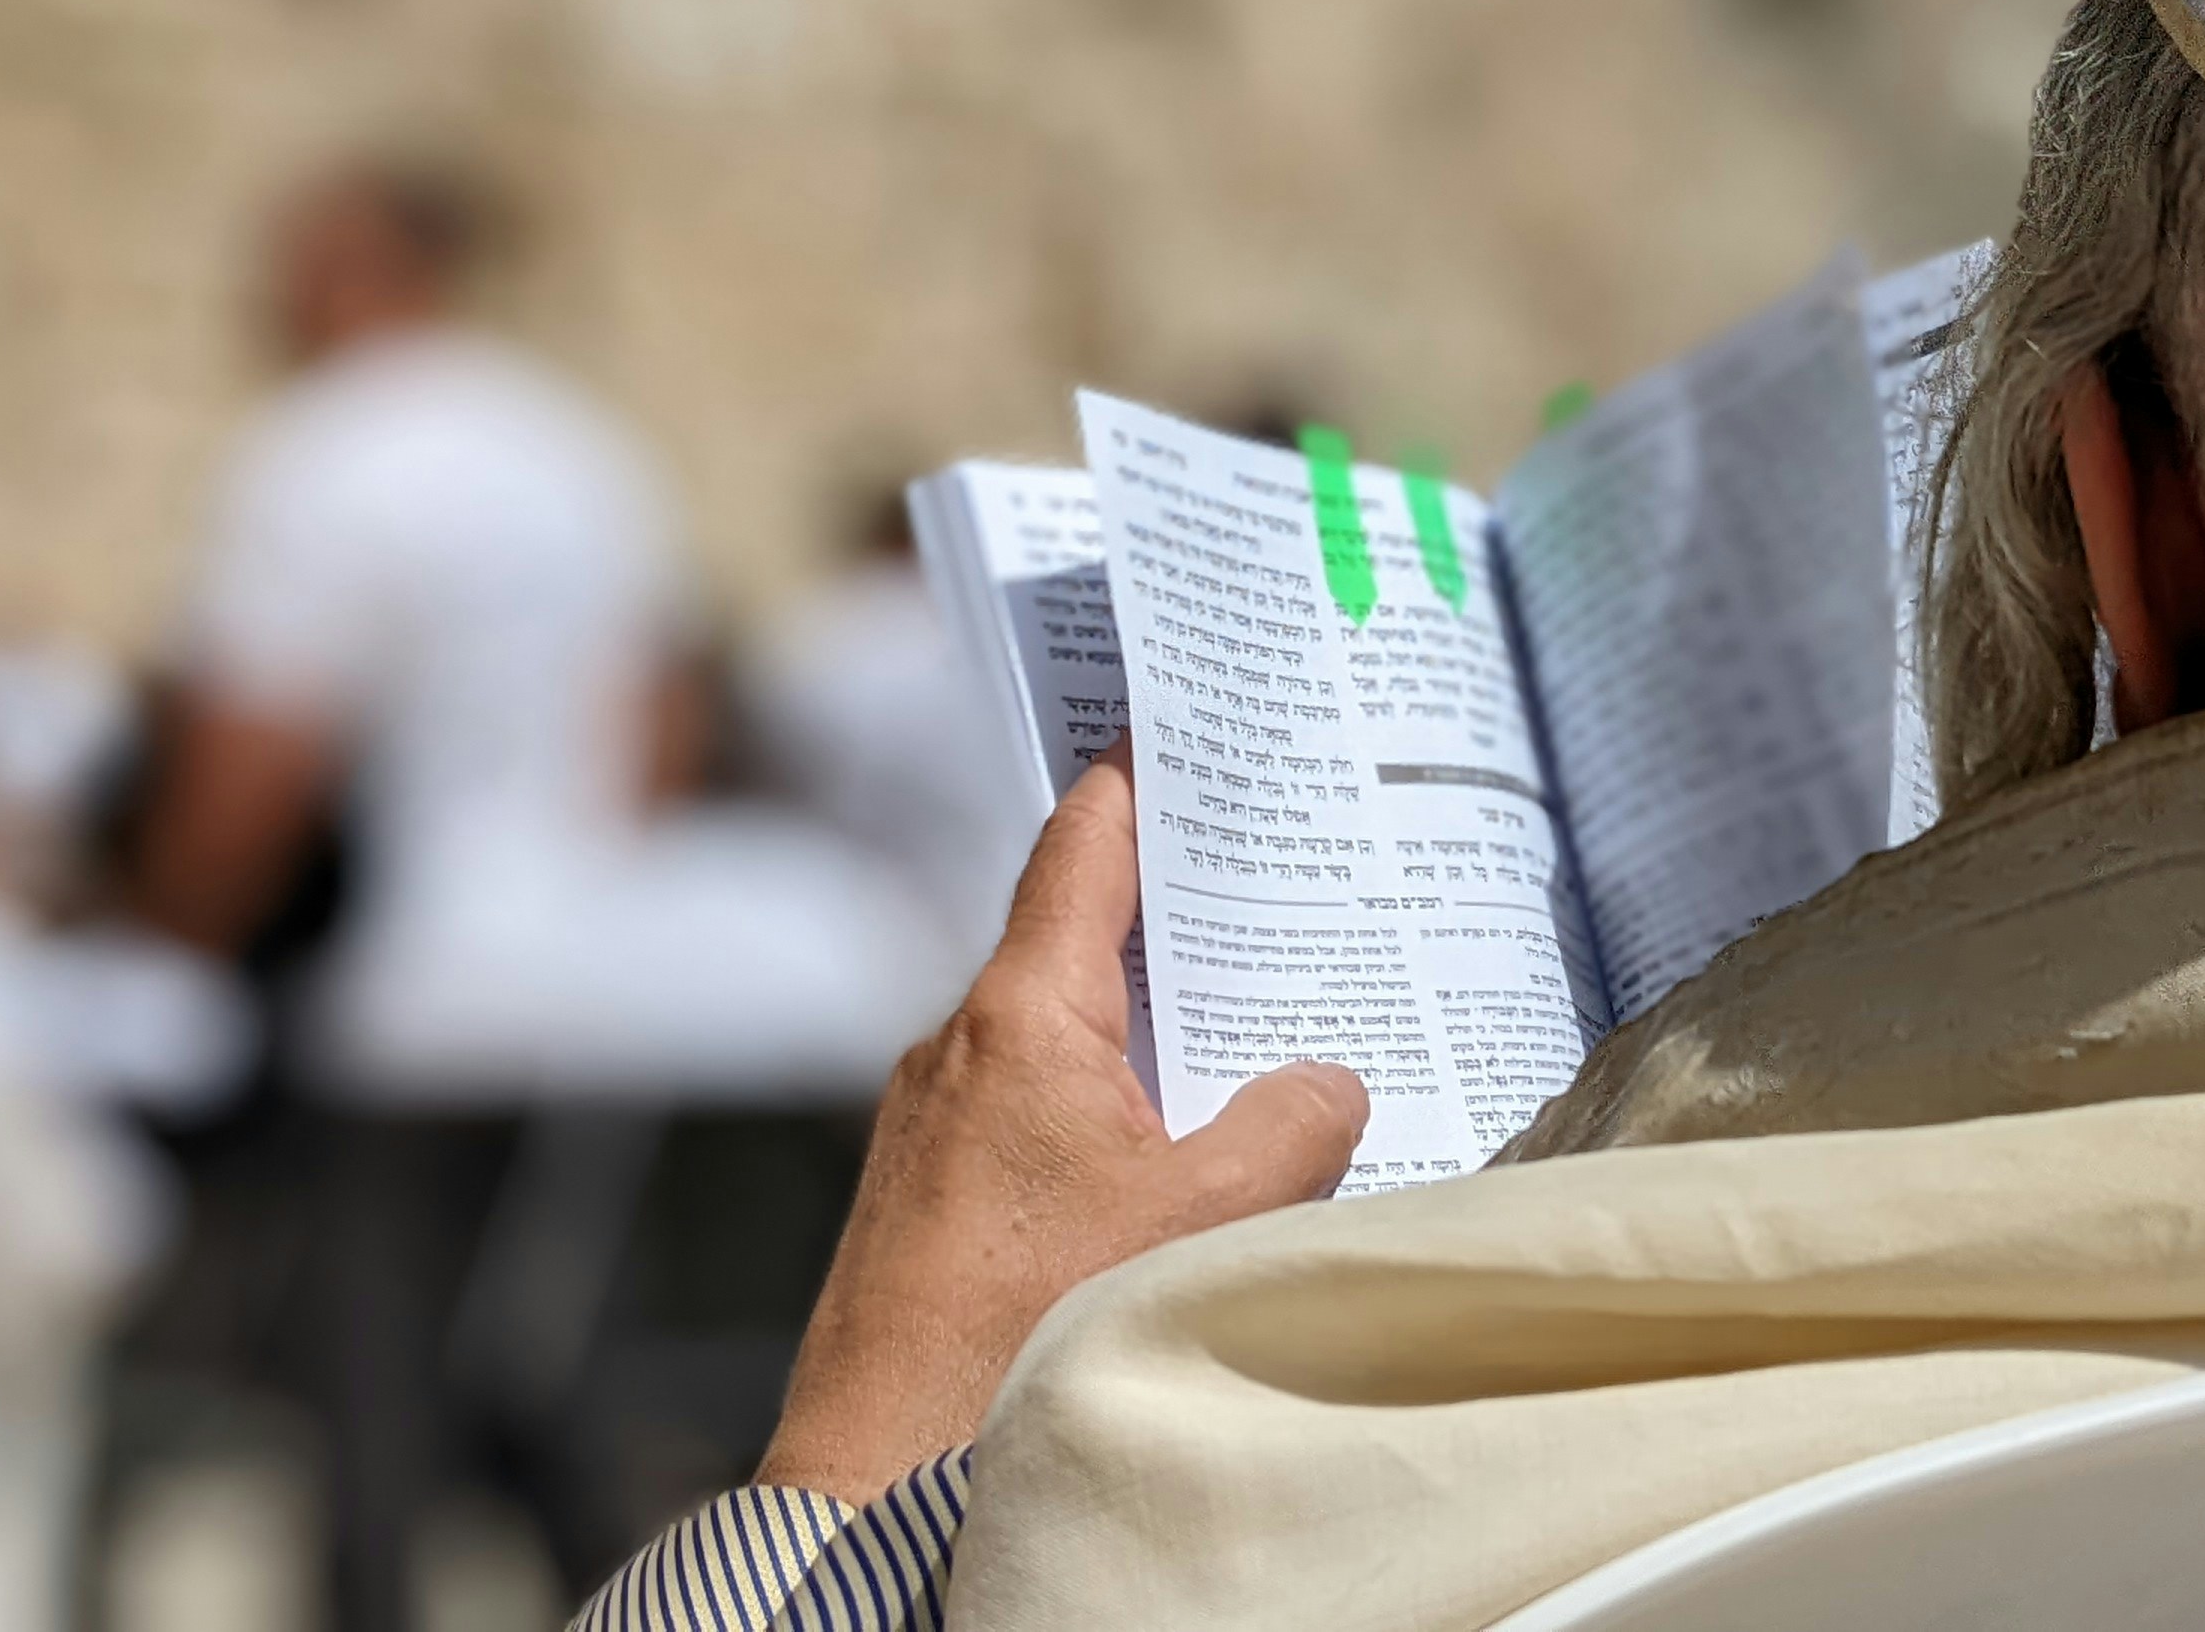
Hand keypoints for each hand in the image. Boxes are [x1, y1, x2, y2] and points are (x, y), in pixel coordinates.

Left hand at [755, 751, 1369, 1499]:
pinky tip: (1171, 1163)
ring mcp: (932, 1128)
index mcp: (1019, 1015)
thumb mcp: (1201, 1219)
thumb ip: (1287, 1128)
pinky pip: (1032, 1117)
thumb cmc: (1025, 1338)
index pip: (1083, 846)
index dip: (1138, 777)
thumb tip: (1327, 1083)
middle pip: (1080, 940)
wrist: (877, 1483)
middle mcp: (958, 1049)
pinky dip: (1106, 1112)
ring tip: (1249, 1033)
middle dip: (1177, 916)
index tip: (1176, 720)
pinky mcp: (925, 1203)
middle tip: (1267, 878)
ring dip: (1147, 1032)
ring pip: (1059, 1040)